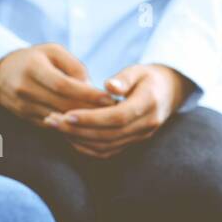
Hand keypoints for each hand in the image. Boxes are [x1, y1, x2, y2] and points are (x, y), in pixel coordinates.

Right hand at [0, 43, 114, 125]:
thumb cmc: (34, 58)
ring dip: (83, 120)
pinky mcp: (24, 118)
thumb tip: (90, 87)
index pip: (65, 85)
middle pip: (62, 105)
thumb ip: (74, 66)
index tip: (109, 98)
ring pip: (58, 118)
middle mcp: (25, 89)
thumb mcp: (53, 51)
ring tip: (104, 119)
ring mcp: (22, 106)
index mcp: (33, 68)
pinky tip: (86, 124)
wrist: (1, 71)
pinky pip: (51, 126)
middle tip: (113, 111)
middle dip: (90, 109)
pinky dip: (70, 126)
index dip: (88, 94)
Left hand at [46, 64, 192, 158]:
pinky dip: (87, 147)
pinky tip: (70, 137)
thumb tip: (109, 86)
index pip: (117, 117)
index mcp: (149, 103)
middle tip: (52, 121)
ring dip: (78, 139)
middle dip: (77, 130)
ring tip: (56, 127)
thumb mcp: (139, 70)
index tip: (67, 114)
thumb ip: (124, 78)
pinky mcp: (133, 143)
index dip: (91, 118)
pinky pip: (108, 151)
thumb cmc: (149, 77)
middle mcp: (146, 125)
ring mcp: (141, 137)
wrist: (169, 93)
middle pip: (108, 135)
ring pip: (106, 146)